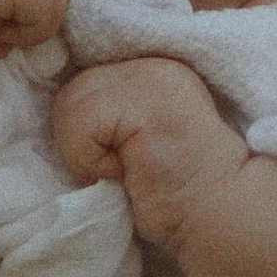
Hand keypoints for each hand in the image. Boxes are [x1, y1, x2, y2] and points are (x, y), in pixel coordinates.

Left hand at [51, 55, 246, 261]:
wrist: (220, 215)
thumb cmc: (174, 192)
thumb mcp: (133, 139)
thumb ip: (106, 114)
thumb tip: (56, 114)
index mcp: (150, 67)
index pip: (83, 79)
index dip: (84, 126)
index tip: (117, 157)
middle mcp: (152, 62)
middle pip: (70, 90)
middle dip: (80, 140)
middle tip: (120, 170)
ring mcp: (152, 76)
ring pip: (70, 106)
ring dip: (84, 152)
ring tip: (125, 172)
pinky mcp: (147, 101)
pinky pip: (80, 125)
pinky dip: (90, 161)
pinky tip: (127, 175)